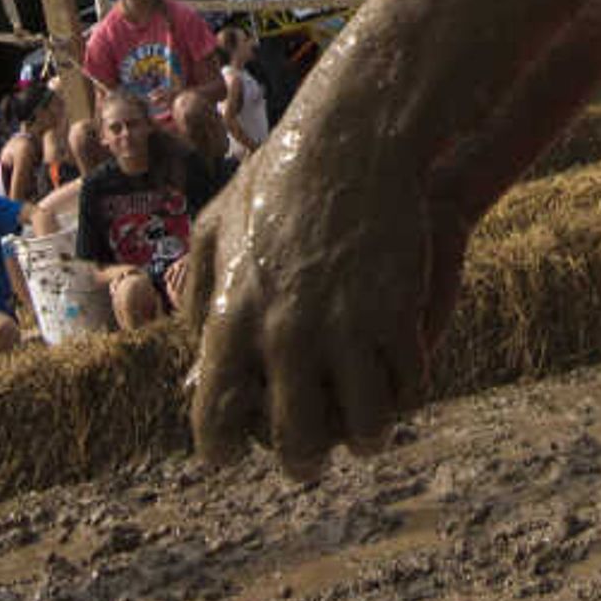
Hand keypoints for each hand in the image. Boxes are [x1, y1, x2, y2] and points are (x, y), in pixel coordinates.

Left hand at [184, 116, 463, 480]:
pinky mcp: (397, 314)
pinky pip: (408, 385)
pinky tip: (397, 385)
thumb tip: (192, 362)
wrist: (353, 137)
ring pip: (364, 425)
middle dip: (302, 463)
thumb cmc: (278, 177)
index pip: (217, 419)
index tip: (231, 455)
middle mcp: (286, 334)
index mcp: (233, 317)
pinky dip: (404, 393)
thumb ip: (200, 299)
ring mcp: (345, 327)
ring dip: (366, 435)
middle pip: (296, 442)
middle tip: (307, 464)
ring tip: (366, 432)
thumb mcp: (217, 228)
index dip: (222, 449)